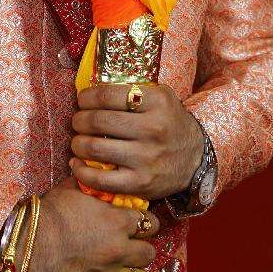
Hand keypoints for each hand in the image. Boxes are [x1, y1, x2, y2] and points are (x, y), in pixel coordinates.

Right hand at [24, 178, 158, 271]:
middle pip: (149, 252)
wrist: (24, 247)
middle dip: (141, 248)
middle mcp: (119, 249)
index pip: (150, 223)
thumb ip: (91, 180)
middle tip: (130, 247)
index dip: (144, 223)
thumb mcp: (71, 189)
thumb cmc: (46, 216)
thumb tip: (95, 166)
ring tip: (124, 270)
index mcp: (116, 221)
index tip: (136, 225)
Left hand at [69, 83, 203, 200]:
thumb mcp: (160, 97)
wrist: (195, 158)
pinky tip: (77, 164)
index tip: (82, 100)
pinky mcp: (141, 183)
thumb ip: (133, 90)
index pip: (109, 95)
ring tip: (78, 141)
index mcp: (157, 102)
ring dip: (77, 143)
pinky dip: (82, 171)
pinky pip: (101, 180)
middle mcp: (153, 129)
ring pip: (96, 148)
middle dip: (79, 120)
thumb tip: (92, 88)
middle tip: (77, 121)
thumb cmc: (169, 123)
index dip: (88, 97)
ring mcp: (147, 158)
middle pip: (99, 121)